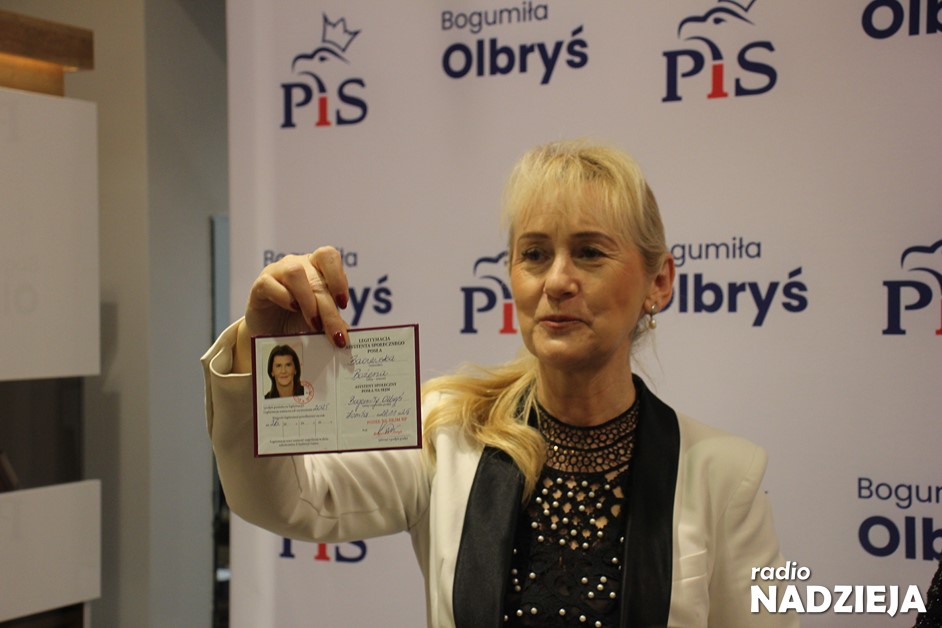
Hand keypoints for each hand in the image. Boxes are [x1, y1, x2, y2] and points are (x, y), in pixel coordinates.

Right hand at [233, 247, 348, 372]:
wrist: (271, 334)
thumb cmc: (299, 322)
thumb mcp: (321, 322)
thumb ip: (334, 323)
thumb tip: (348, 334)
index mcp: (318, 267)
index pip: (329, 257)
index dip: (338, 278)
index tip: (343, 304)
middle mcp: (299, 264)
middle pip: (317, 279)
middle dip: (328, 309)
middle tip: (335, 335)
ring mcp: (277, 271)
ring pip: (294, 273)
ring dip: (308, 301)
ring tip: (314, 324)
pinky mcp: (260, 285)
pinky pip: (270, 284)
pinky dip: (284, 297)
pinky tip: (292, 309)